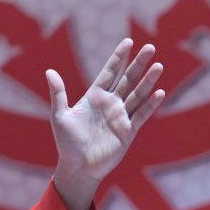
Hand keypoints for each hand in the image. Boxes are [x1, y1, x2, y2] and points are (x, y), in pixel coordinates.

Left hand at [47, 39, 164, 209]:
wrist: (78, 167)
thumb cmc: (66, 143)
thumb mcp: (59, 116)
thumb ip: (58, 94)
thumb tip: (49, 72)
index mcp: (94, 96)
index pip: (110, 72)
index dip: (119, 57)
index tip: (128, 41)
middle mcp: (110, 103)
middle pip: (128, 79)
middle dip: (139, 63)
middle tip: (150, 47)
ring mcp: (121, 116)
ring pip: (138, 94)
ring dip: (148, 80)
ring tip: (158, 65)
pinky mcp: (128, 131)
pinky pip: (142, 115)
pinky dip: (151, 104)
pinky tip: (160, 92)